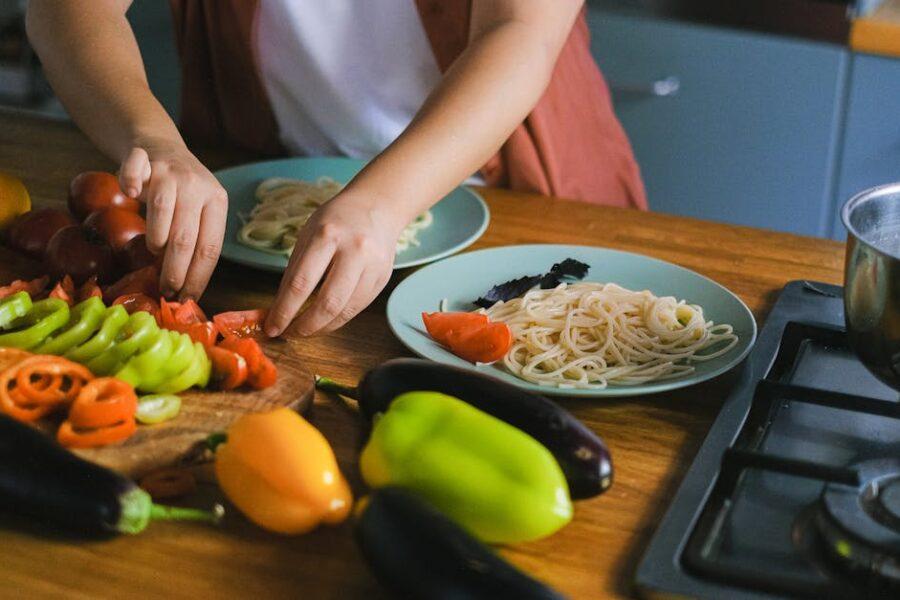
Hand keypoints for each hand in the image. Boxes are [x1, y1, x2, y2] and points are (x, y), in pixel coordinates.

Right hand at [117, 138, 226, 299]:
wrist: (161, 146)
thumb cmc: (182, 192)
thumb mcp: (200, 211)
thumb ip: (196, 239)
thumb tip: (186, 289)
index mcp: (217, 201)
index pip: (210, 248)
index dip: (198, 277)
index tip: (188, 298)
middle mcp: (197, 185)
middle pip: (186, 237)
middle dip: (176, 271)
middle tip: (167, 291)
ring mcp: (170, 171)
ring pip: (163, 210)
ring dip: (156, 239)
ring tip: (154, 251)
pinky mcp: (143, 158)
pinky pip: (135, 171)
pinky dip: (130, 182)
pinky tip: (131, 194)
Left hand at [264, 191, 399, 336]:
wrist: (377, 207)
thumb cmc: (337, 220)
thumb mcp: (308, 235)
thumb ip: (294, 271)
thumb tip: (279, 308)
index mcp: (328, 235)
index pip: (301, 283)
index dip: (284, 311)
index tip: (272, 326)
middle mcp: (354, 251)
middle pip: (327, 303)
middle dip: (304, 326)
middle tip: (288, 334)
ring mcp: (373, 266)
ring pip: (345, 311)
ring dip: (321, 328)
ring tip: (304, 330)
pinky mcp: (383, 279)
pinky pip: (357, 308)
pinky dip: (338, 319)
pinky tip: (324, 320)